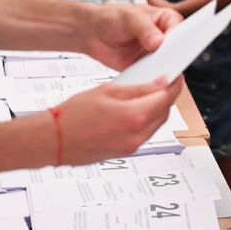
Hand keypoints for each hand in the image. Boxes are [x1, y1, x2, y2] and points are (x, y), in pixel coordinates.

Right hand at [54, 77, 184, 164]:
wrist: (54, 140)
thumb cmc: (72, 116)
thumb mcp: (107, 91)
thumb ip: (137, 88)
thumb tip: (159, 83)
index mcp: (134, 116)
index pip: (166, 98)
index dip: (175, 86)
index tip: (176, 77)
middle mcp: (136, 135)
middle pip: (165, 113)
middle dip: (167, 97)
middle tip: (163, 84)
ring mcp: (131, 146)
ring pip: (156, 125)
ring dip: (157, 109)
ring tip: (148, 95)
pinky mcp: (125, 152)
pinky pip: (145, 134)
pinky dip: (146, 121)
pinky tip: (136, 110)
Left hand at [81, 3, 180, 68]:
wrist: (91, 33)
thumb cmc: (111, 18)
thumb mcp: (129, 18)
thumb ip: (144, 29)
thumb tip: (157, 42)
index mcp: (164, 19)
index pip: (179, 28)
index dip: (179, 37)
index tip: (175, 47)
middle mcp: (162, 36)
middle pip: (176, 47)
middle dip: (174, 55)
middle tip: (169, 61)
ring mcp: (154, 53)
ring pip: (167, 62)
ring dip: (164, 68)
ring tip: (161, 73)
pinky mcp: (145, 66)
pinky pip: (153, 74)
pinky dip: (152, 78)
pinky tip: (150, 80)